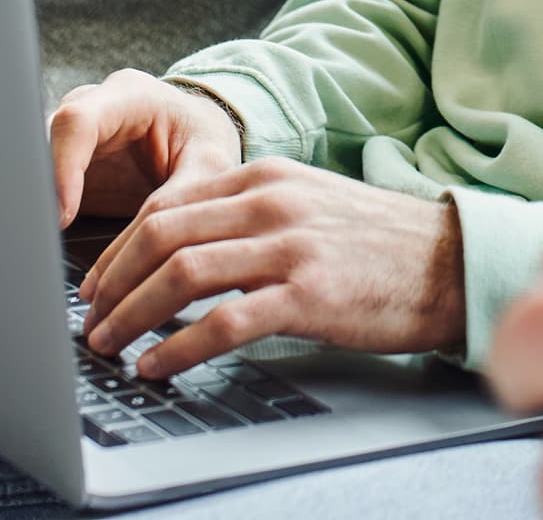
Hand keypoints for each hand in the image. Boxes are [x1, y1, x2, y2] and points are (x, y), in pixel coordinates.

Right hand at [45, 70, 240, 227]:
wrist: (195, 138)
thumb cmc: (203, 144)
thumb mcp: (209, 167)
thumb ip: (179, 198)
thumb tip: (146, 245)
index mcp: (128, 95)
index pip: (77, 121)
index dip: (62, 169)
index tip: (63, 215)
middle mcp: (89, 108)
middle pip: (43, 142)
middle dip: (40, 191)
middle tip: (46, 237)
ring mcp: (70, 135)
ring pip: (32, 165)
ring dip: (36, 206)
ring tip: (44, 246)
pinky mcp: (61, 165)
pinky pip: (38, 188)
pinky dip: (41, 215)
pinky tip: (48, 244)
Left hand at [75, 157, 466, 376]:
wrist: (452, 264)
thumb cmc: (379, 245)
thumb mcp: (309, 205)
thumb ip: (249, 215)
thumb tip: (182, 248)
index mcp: (266, 178)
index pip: (166, 204)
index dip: (118, 247)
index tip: (97, 282)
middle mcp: (272, 204)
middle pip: (162, 234)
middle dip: (113, 281)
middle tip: (90, 318)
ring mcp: (291, 247)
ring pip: (182, 273)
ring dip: (132, 314)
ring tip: (109, 344)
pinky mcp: (309, 295)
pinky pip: (223, 322)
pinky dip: (178, 347)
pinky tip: (158, 365)